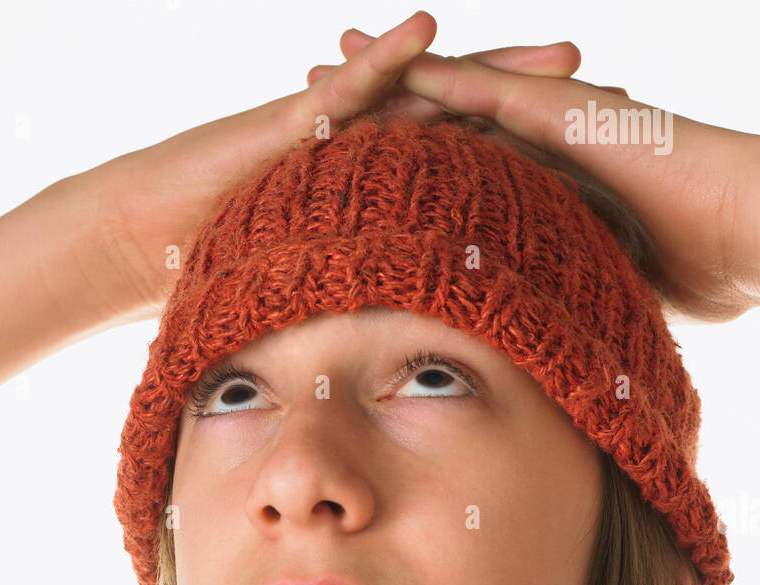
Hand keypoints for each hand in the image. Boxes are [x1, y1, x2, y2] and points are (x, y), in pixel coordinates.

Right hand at [61, 13, 586, 326]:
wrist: (149, 237)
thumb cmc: (229, 273)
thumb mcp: (323, 302)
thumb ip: (376, 319)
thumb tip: (421, 375)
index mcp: (383, 196)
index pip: (470, 171)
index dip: (532, 164)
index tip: (603, 165)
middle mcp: (367, 154)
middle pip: (467, 119)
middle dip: (538, 101)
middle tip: (610, 88)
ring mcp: (330, 131)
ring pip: (422, 91)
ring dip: (490, 66)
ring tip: (558, 54)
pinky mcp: (287, 122)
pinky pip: (346, 89)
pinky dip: (386, 60)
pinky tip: (430, 32)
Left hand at [331, 26, 759, 322]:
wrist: (752, 228)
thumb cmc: (699, 269)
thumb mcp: (605, 289)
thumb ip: (567, 300)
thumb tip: (549, 353)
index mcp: (547, 178)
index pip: (461, 164)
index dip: (405, 157)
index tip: (352, 158)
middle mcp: (545, 138)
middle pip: (444, 117)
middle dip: (380, 102)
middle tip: (317, 88)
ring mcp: (556, 116)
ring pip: (454, 89)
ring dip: (388, 75)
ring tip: (329, 55)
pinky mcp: (568, 109)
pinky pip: (488, 89)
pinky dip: (434, 76)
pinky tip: (381, 62)